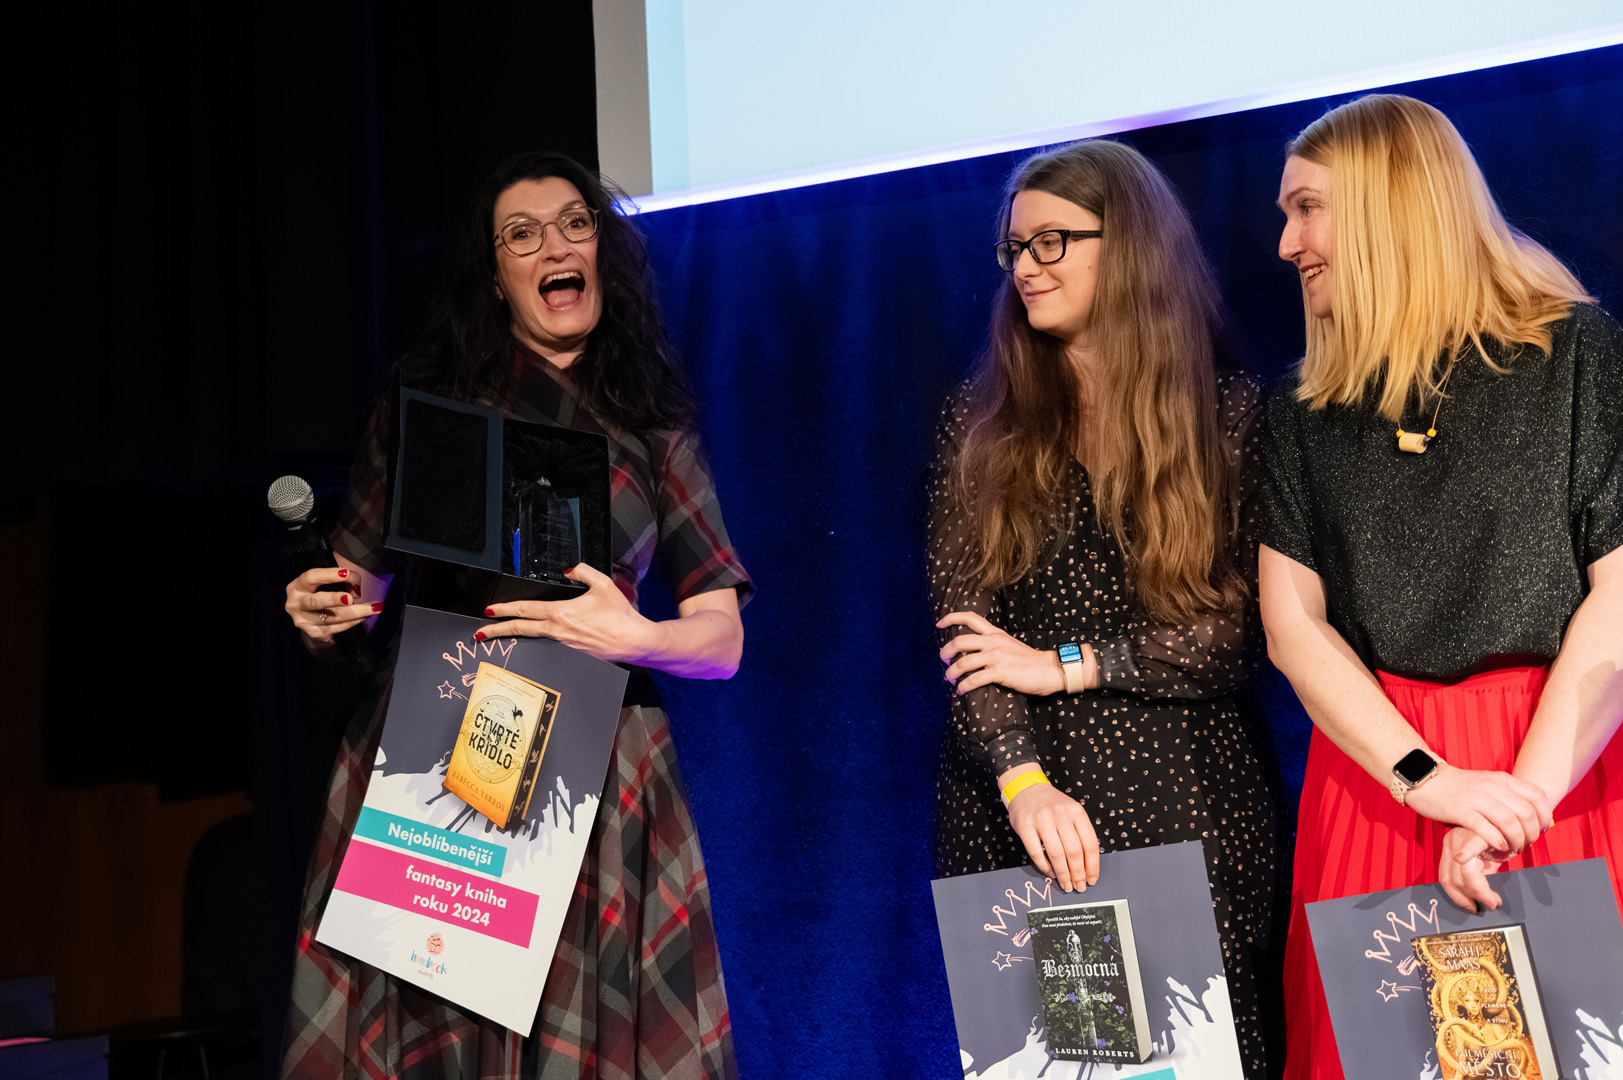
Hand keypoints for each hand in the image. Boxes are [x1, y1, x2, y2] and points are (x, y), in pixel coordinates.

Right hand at [285, 566, 378, 645]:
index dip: (329, 575)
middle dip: (334, 599)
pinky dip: (354, 621)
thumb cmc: (322, 592)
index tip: (346, 573)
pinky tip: (365, 616)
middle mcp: (296, 604)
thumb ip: (343, 580)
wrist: (313, 618)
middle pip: (316, 601)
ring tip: (374, 607)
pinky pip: (338, 627)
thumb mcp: (328, 582)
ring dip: (356, 612)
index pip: (311, 577)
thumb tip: (356, 588)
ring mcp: (304, 621)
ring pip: (333, 617)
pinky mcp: (314, 633)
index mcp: (298, 586)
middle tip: (351, 599)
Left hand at [477, 563, 653, 662]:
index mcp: (561, 613)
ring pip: (533, 637)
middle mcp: (558, 631)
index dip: (504, 610)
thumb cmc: (620, 615)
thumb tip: (568, 571)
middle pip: (520, 629)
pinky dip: (536, 641)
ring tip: (499, 635)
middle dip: (497, 631)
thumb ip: (582, 571)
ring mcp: (564, 644)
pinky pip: (549, 644)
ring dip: (515, 636)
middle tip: (480, 632)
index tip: (490, 611)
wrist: (634, 640)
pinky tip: (532, 639)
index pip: (525, 610)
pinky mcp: (572, 652)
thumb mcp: (602, 583)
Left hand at [938, 611, 1062, 695]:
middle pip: (960, 641)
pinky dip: (964, 686)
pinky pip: (974, 679)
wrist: (1049, 670)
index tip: (939, 624)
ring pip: (964, 662)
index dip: (951, 618)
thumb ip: (993, 644)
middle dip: (946, 651)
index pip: (970, 618)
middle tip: (943, 659)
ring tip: (950, 679)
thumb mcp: (1009, 644)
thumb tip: (973, 651)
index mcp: (995, 633)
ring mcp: (996, 657)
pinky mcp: (1000, 672)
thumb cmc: (1029, 661)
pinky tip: (961, 690)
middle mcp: (993, 642)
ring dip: (952, 672)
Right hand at [1001, 768, 1099, 892]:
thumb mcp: (1072, 812)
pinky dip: (1045, 867)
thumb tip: (1086, 866)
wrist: (1027, 788)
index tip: (1091, 879)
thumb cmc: (1052, 804)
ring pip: (1056, 854)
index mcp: (1076, 812)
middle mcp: (1060, 814)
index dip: (1092, 866)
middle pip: (1074, 852)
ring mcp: (1042, 820)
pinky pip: (1036, 852)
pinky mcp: (1025, 826)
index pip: (1090, 844)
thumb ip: (1080, 833)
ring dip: (1063, 874)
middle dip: (1078, 874)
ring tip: (1066, 884)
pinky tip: (1050, 872)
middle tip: (1078, 886)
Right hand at [1405, 765, 1552, 854]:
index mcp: (1502, 779)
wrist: (1427, 780)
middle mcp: (1492, 787)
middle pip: (1525, 812)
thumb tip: (1532, 814)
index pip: (1537, 796)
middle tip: (1527, 844)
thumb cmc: (1460, 787)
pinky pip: (1485, 828)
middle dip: (1531, 833)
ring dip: (1516, 840)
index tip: (1542, 829)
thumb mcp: (1489, 784)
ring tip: (1514, 849)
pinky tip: (1499, 847)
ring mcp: (1476, 798)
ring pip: (1509, 822)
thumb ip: (1509, 795)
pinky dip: (1497, 840)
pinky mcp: (1460, 810)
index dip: (1545, 816)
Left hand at [1437, 826, 1508, 912]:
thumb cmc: (1503, 838)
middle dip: (1468, 897)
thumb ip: (1480, 874)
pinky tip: (1490, 896)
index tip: (1471, 907)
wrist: (1517, 819)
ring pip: (1461, 875)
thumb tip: (1480, 900)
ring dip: (1478, 894)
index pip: (1445, 877)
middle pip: (1451, 878)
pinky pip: (1469, 864)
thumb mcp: (1487, 858)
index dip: (1457, 896)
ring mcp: (1463, 837)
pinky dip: (1479, 886)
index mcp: (1452, 846)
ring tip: (1493, 901)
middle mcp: (1453, 840)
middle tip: (1487, 905)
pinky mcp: (1477, 836)